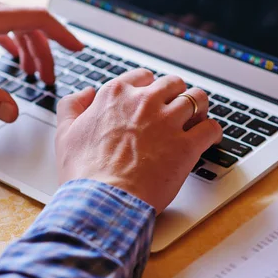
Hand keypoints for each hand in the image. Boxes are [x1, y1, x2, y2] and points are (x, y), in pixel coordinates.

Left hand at [0, 0, 83, 121]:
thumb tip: (12, 112)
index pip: (37, 19)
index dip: (63, 34)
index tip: (78, 49)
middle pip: (30, 24)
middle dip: (45, 51)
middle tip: (49, 78)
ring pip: (16, 23)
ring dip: (28, 47)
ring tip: (33, 74)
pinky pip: (0, 23)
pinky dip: (12, 40)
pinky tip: (13, 57)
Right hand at [56, 70, 222, 213]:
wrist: (102, 200)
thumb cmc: (83, 173)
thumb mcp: (65, 133)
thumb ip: (72, 106)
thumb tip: (86, 94)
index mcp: (115, 96)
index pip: (142, 77)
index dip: (148, 89)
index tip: (150, 100)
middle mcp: (144, 102)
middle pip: (172, 84)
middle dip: (175, 95)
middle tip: (174, 111)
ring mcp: (167, 122)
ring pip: (197, 99)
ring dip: (198, 108)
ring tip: (196, 120)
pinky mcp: (186, 146)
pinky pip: (211, 129)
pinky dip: (212, 133)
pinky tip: (207, 140)